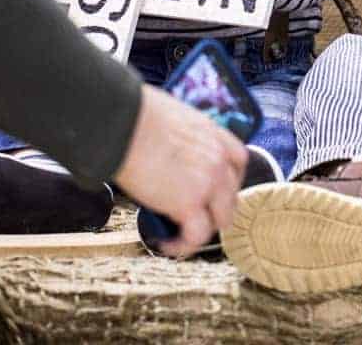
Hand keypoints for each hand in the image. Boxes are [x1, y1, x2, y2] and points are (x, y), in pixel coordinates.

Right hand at [113, 84, 247, 258]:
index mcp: (215, 135)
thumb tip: (162, 149)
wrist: (124, 123)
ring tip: (178, 235)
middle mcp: (219, 159)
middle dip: (214, 208)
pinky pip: (196, 236)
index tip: (210, 189)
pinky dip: (183, 245)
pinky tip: (165, 244)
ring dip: (202, 228)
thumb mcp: (172, 118)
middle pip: (232, 194)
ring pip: (220, 219)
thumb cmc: (135, 115)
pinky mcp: (190, 203)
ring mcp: (209, 182)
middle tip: (191, 215)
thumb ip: (180, 138)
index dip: (225, 180)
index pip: (237, 162)